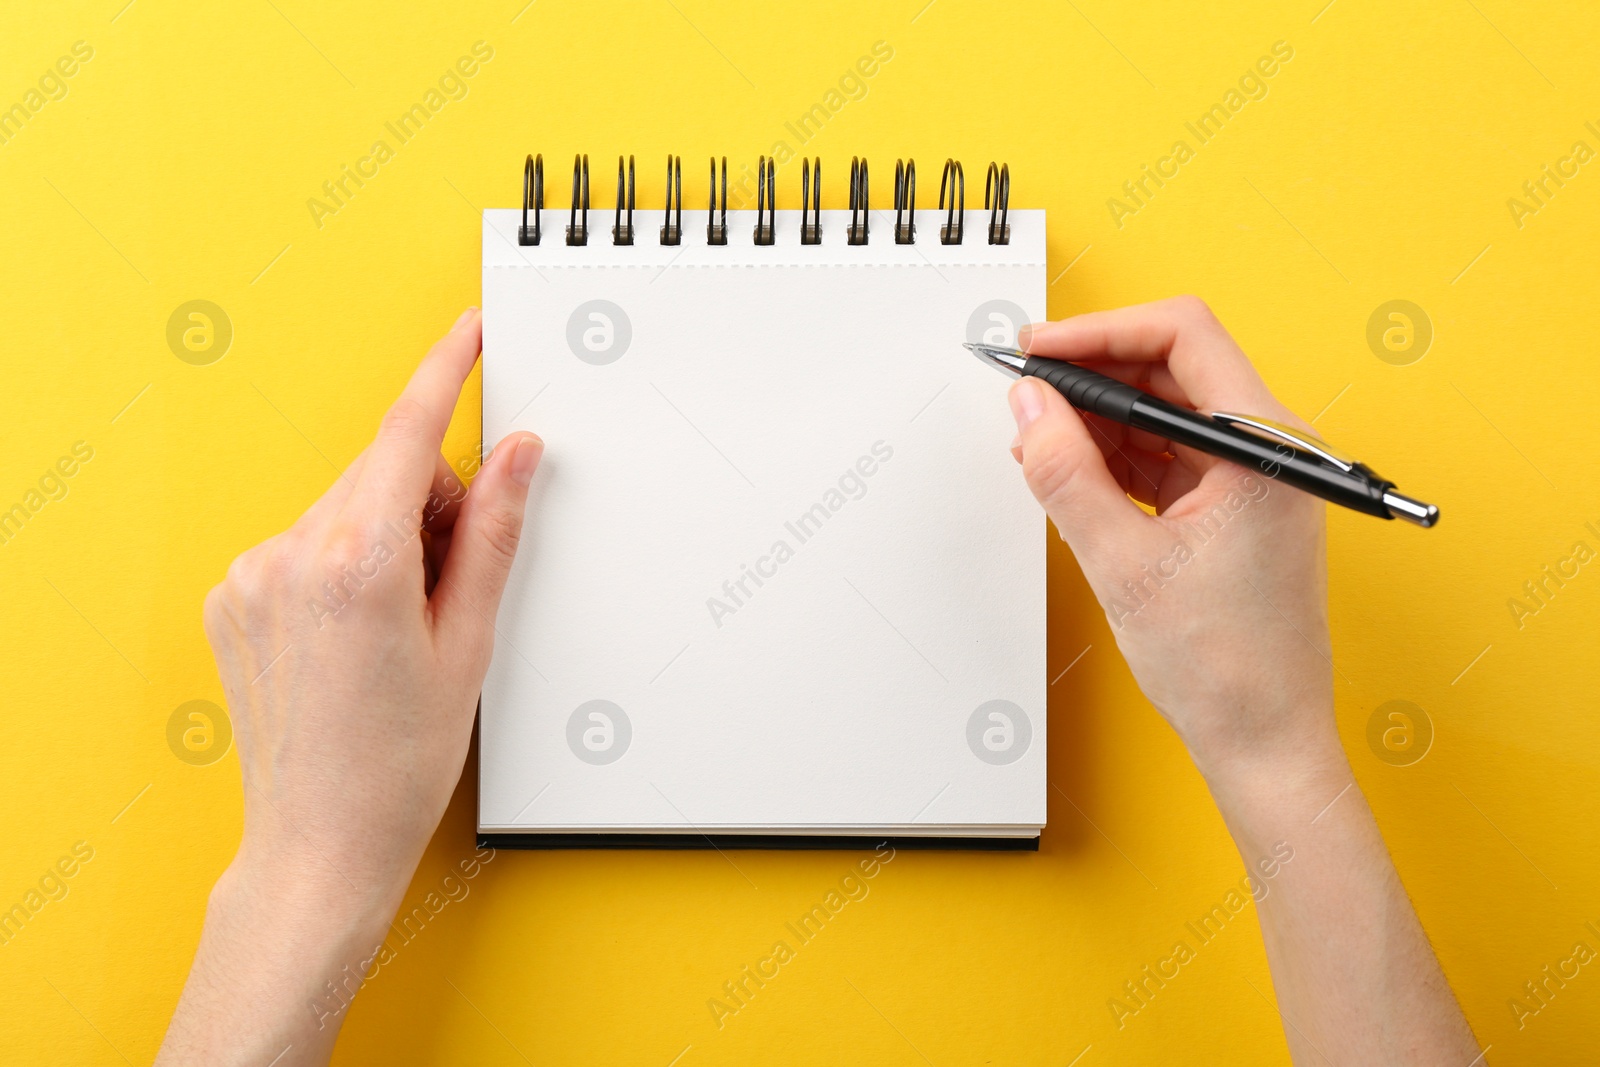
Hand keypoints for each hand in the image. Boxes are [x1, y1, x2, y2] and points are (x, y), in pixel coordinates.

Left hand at [159, 308, 541, 1063]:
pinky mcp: (233, 596)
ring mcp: (251, 576)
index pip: (409, 434)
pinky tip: (359, 626)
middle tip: (455, 583)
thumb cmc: (399, 764)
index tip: (468, 334)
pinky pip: (305, 540)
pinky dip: (343, 558)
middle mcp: (290, 556)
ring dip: (388, 532)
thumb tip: (519, 455)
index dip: (445, 373)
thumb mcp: (470, 643)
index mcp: (359, 563)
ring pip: (345, 504)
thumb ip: (497, 533)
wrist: (320, 843)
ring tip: (404, 622)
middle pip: (383, 472)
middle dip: (433, 501)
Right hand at [1007, 296, 1334, 782]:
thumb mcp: (1123, 564)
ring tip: (1036, 440)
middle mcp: (1269, 449)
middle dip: (1092, 372)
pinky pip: (1165, 452)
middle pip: (1172, 366)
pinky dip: (1114, 454)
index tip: (1039, 350)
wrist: (1265, 742)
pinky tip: (1068, 469)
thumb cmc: (1226, 669)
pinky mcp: (1231, 505)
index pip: (1184, 336)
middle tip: (1024, 391)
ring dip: (1097, 416)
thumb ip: (1067, 474)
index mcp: (1266, 448)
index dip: (1101, 331)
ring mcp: (1252, 477)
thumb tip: (1028, 408)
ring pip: (1163, 409)